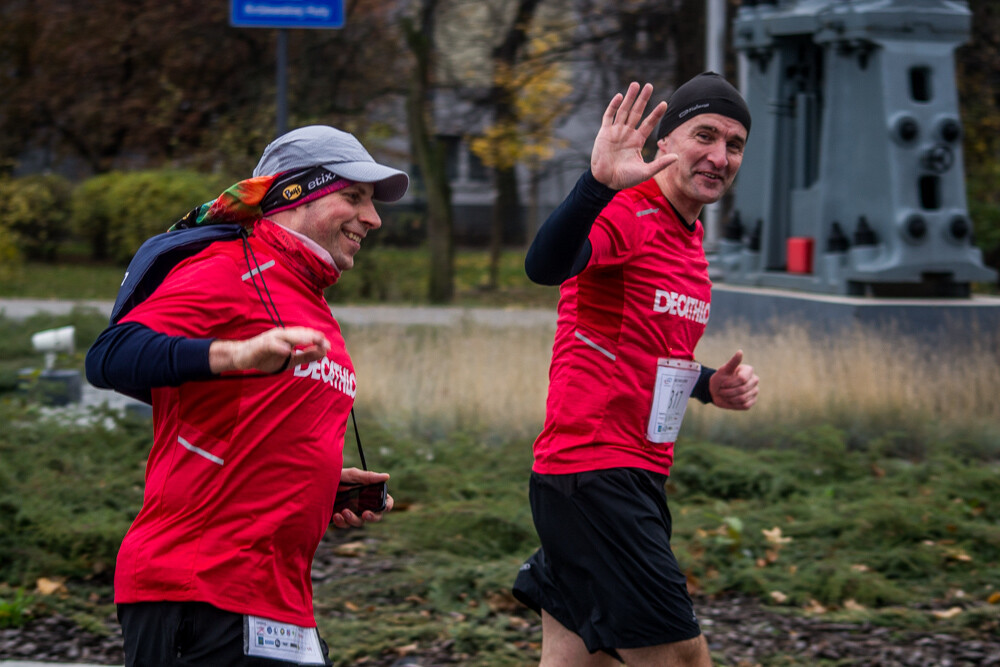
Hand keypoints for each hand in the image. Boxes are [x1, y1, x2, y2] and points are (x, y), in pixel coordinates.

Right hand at [209, 326, 329, 373]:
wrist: (242, 357)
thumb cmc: (267, 357)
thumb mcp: (291, 360)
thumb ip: (307, 356)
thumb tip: (324, 352)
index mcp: (289, 337)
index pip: (305, 335)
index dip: (317, 339)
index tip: (329, 346)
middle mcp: (281, 335)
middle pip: (298, 333)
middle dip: (311, 336)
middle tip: (323, 341)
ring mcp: (270, 339)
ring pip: (287, 336)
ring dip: (299, 338)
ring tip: (310, 340)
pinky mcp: (260, 345)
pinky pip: (270, 345)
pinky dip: (279, 347)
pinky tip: (287, 350)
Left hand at [330, 467, 392, 528]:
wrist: (317, 483)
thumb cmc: (337, 475)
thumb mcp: (352, 475)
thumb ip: (368, 477)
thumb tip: (386, 476)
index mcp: (370, 493)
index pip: (385, 501)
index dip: (388, 505)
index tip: (384, 507)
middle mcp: (363, 504)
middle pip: (375, 516)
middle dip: (372, 517)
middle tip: (365, 514)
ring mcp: (352, 512)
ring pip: (359, 522)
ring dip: (353, 519)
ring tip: (344, 511)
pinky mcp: (341, 518)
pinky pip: (345, 525)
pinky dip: (341, 522)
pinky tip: (336, 515)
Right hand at [590, 82, 675, 189]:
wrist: (605, 182)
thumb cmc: (624, 178)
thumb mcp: (645, 171)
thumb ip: (660, 164)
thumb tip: (677, 157)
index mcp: (637, 141)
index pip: (648, 124)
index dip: (656, 114)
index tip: (664, 103)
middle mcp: (627, 134)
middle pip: (636, 112)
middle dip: (643, 99)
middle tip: (649, 86)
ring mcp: (615, 132)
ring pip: (624, 111)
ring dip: (629, 98)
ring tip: (635, 84)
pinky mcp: (604, 133)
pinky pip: (609, 116)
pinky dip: (613, 106)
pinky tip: (619, 96)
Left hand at [709, 350, 758, 409]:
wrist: (716, 391)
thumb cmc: (720, 379)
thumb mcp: (724, 370)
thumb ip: (733, 362)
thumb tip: (740, 351)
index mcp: (749, 371)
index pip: (742, 379)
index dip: (730, 383)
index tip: (722, 383)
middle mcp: (754, 380)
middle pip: (742, 389)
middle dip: (728, 392)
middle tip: (721, 390)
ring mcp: (754, 391)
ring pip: (743, 398)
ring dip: (730, 398)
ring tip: (725, 395)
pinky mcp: (752, 401)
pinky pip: (745, 405)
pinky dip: (735, 404)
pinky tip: (730, 400)